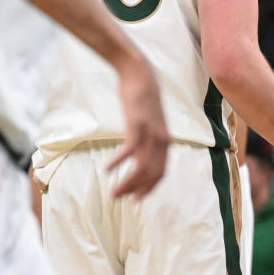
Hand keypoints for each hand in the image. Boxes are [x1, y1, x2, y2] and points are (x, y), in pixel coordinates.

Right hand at [108, 54, 169, 197]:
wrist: (140, 75)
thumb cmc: (143, 98)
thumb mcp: (149, 121)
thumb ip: (148, 136)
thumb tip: (139, 148)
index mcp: (166, 141)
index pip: (161, 172)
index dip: (149, 187)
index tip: (137, 198)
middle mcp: (162, 140)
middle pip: (152, 174)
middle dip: (137, 189)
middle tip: (121, 199)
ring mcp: (151, 133)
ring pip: (142, 167)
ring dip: (128, 183)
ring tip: (114, 193)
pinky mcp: (138, 125)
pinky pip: (130, 151)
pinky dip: (119, 162)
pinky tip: (107, 170)